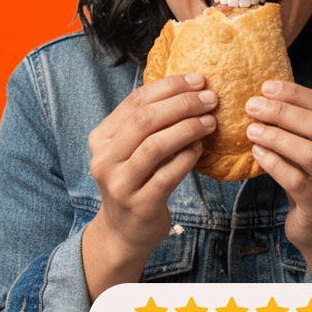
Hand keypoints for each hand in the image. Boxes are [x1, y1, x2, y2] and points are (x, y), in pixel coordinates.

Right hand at [82, 73, 216, 300]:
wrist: (124, 231)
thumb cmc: (136, 180)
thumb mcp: (131, 149)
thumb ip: (148, 123)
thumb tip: (190, 88)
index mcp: (101, 138)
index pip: (135, 101)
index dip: (169, 86)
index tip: (198, 80)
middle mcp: (105, 159)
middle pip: (145, 120)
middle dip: (182, 104)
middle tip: (210, 99)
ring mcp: (119, 184)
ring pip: (155, 146)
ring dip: (187, 128)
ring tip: (210, 122)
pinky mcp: (139, 205)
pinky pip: (167, 176)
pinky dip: (187, 158)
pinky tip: (200, 148)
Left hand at [245, 81, 311, 280]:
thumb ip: (303, 127)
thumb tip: (267, 96)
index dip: (296, 94)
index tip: (267, 87)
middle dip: (283, 112)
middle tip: (253, 106)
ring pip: (310, 153)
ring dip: (276, 137)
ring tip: (252, 129)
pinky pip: (296, 181)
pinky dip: (274, 163)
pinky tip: (257, 152)